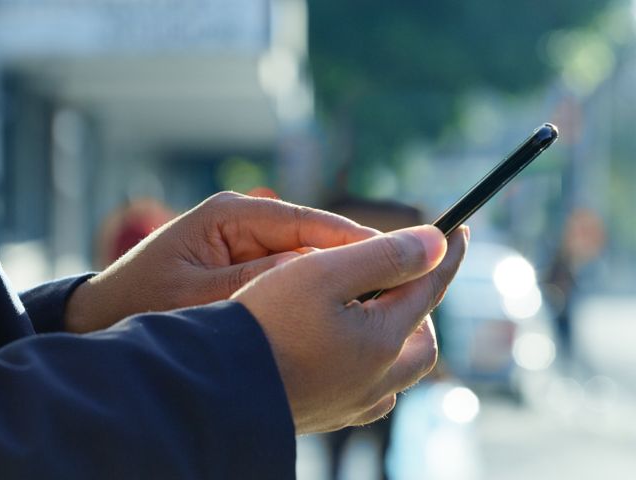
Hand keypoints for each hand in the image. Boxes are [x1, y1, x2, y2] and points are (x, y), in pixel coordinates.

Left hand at [65, 192, 377, 332]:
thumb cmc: (144, 303)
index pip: (304, 221)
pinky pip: (289, 274)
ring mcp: (245, 242)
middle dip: (349, 260)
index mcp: (229, 215)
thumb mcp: (201, 297)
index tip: (392, 255)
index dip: (350, 239)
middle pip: (312, 237)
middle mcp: (242, 221)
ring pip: (305, 257)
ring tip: (373, 304)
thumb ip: (256, 283)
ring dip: (334, 279)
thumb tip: (317, 271)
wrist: (106, 317)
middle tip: (396, 284)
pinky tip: (337, 312)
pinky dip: (311, 291)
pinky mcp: (245, 263)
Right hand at [232, 225, 467, 433]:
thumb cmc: (266, 323)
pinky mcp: (327, 416)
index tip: (459, 230)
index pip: (428, 288)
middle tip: (400, 279)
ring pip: (397, 371)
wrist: (217, 387)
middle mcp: (377, 380)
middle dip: (420, 306)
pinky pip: (369, 392)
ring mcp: (352, 404)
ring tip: (370, 313)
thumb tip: (436, 243)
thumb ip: (384, 256)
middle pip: (421, 340)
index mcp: (382, 342)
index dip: (445, 256)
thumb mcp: (323, 273)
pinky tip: (345, 352)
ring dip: (396, 338)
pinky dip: (370, 365)